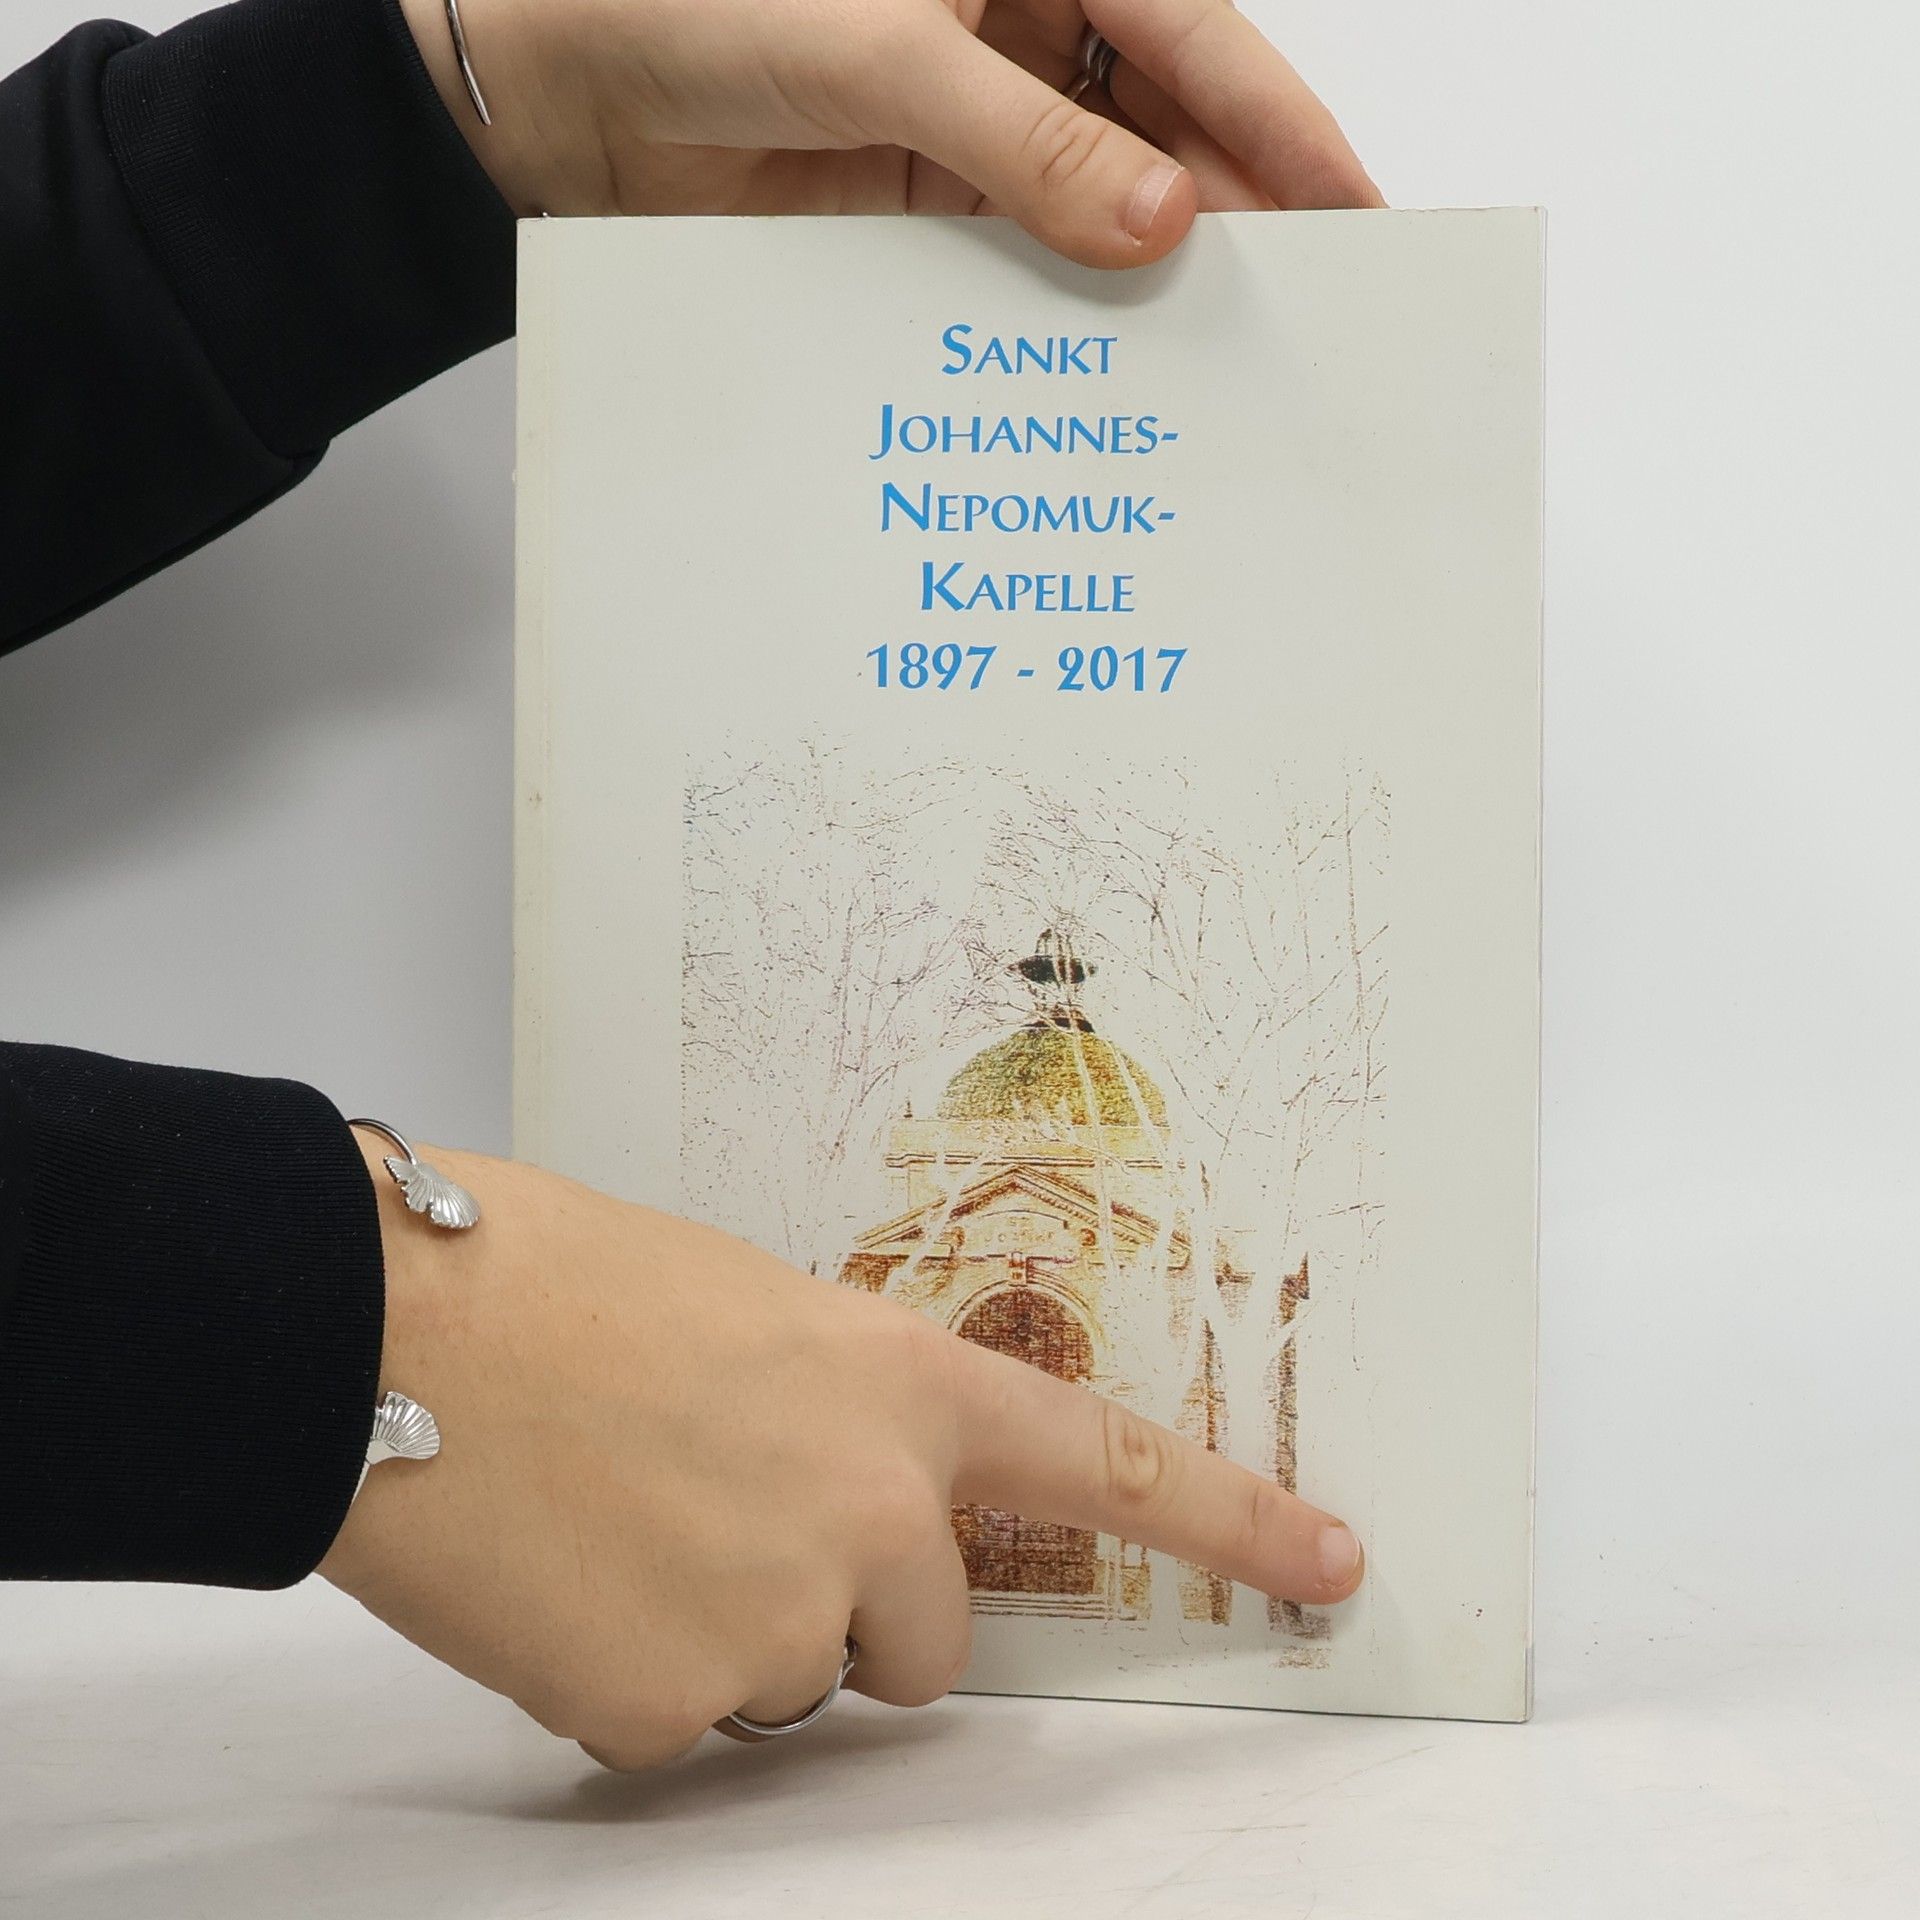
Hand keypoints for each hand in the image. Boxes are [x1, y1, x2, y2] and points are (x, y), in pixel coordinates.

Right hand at [323, 1138, 1364, 1769]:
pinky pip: (678, 1721)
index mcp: (899, 1388)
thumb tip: (831, 1478)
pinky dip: (630, 1672)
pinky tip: (562, 1581)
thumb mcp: (746, 1309)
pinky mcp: (668, 1710)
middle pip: (928, 1639)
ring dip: (728, 1632)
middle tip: (725, 1523)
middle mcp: (873, 1516)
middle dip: (854, 1608)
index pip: (1108, 1462)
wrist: (398, 1328)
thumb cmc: (557, 1277)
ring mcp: (780, 1623)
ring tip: (619, 1527)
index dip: (1233, 1519)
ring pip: (792, 1682)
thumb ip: (835, 1403)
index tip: (1332, 1562)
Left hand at [396, 0, 1380, 265]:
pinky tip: (1107, 356)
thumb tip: (1153, 221)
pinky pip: (1016, 254)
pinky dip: (1061, 304)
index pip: (1187, 35)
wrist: (554, 86)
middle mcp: (1008, 27)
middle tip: (1301, 306)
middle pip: (1157, 120)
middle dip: (1229, 209)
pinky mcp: (917, 202)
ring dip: (1149, 270)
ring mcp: (965, 121)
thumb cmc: (690, 7)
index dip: (1278, 126)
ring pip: (1095, 197)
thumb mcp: (876, 56)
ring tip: (1221, 351)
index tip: (1353, 210)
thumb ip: (1019, 142)